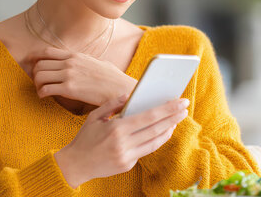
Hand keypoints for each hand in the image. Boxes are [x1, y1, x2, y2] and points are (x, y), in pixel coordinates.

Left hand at [30, 47, 136, 106]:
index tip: (29, 61)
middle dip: (35, 73)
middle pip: (40, 64)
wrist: (120, 88)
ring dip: (37, 84)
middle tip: (37, 81)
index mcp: (75, 55)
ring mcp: (69, 75)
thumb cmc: (113, 78)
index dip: (34, 56)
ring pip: (39, 76)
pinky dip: (41, 93)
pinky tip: (45, 97)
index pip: (47, 51)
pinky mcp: (69, 89)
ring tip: (41, 90)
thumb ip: (85, 61)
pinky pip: (45, 89)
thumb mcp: (98, 62)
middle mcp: (69, 62)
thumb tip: (83, 62)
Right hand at [54, 95, 189, 187]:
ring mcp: (127, 156)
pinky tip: (163, 132)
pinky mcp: (128, 165)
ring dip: (168, 129)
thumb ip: (113, 104)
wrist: (75, 165)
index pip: (149, 117)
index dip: (167, 109)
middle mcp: (124, 143)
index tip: (179, 101)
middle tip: (185, 107)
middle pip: (156, 129)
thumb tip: (130, 95)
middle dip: (173, 117)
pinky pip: (146, 150)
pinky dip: (157, 140)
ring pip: (155, 141)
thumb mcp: (95, 116)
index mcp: (117, 128)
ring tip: (177, 119)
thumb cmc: (85, 138)